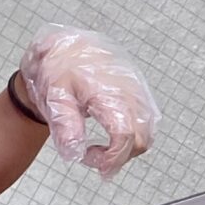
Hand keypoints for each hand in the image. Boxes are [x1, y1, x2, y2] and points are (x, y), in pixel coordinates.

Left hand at [18, 25, 158, 177]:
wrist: (72, 45)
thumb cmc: (62, 67)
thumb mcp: (55, 95)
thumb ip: (65, 126)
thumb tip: (74, 153)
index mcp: (110, 94)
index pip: (124, 135)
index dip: (109, 157)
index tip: (89, 159)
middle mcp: (132, 94)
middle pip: (140, 140)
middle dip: (118, 157)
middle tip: (93, 157)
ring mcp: (142, 94)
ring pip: (148, 135)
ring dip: (127, 149)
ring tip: (103, 147)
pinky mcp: (144, 95)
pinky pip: (149, 124)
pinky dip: (135, 137)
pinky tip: (114, 134)